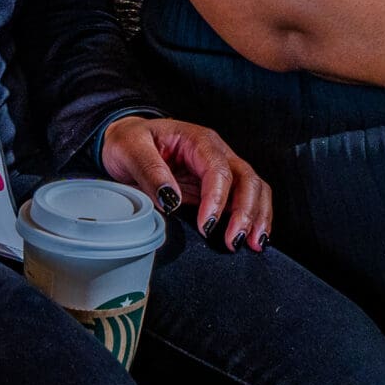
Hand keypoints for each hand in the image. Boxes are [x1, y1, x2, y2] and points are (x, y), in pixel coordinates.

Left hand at [100, 114, 271, 250]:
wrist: (126, 141)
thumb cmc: (129, 141)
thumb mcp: (130, 149)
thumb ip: (150, 172)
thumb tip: (171, 199)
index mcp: (197, 140)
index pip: (219, 169)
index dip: (217, 199)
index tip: (207, 226)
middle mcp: (216, 153)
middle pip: (247, 178)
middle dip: (246, 212)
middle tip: (234, 241)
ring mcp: (221, 169)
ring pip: (255, 188)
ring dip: (257, 217)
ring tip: (253, 244)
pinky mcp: (220, 187)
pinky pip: (247, 199)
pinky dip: (255, 218)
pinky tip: (254, 238)